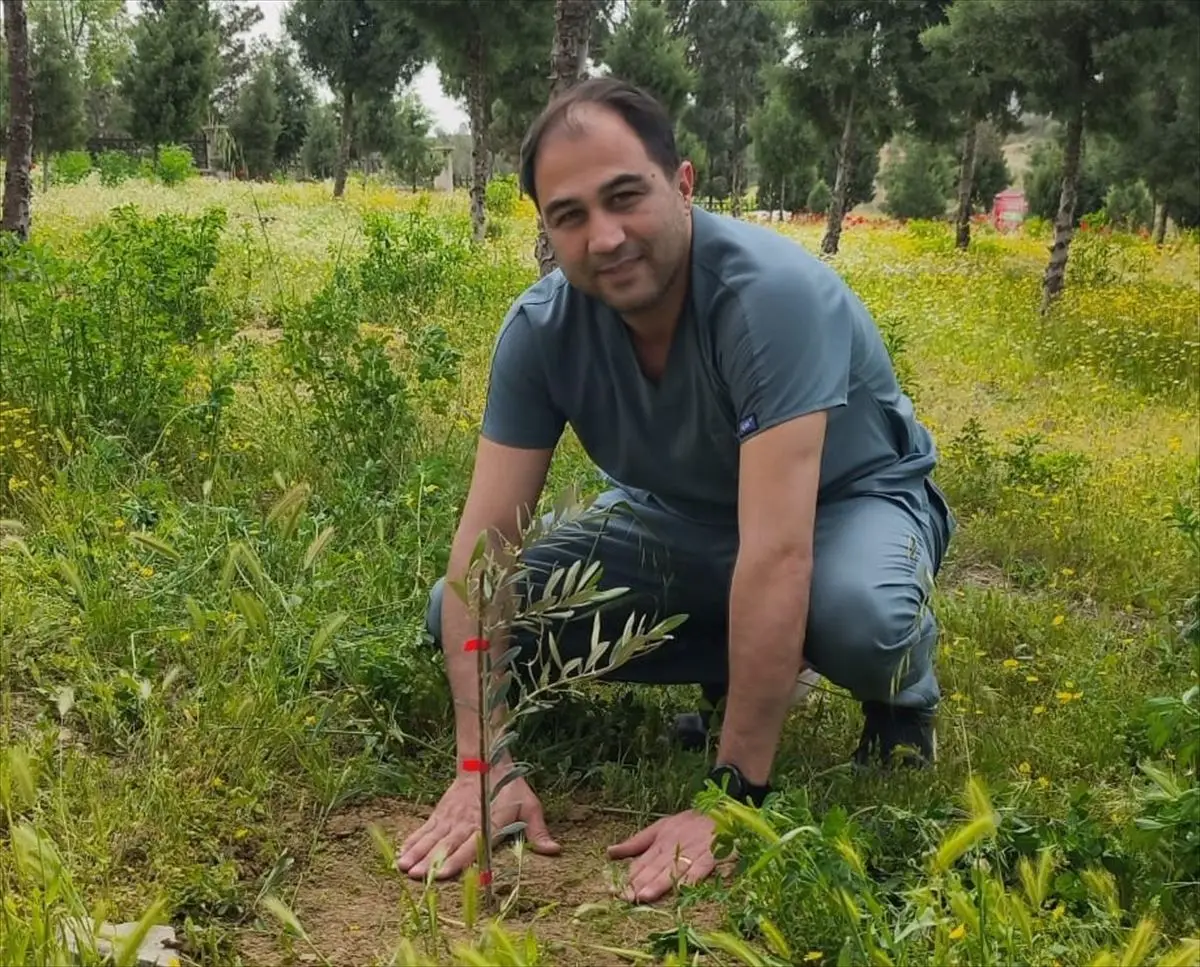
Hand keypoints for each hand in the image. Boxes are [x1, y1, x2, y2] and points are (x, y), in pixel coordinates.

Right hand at [396, 767, 560, 879]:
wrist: (485, 760)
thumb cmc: (510, 787)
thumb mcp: (529, 806)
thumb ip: (538, 830)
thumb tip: (554, 850)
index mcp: (487, 824)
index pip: (471, 845)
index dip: (457, 859)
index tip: (443, 873)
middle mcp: (465, 822)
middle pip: (446, 844)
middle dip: (430, 861)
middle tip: (414, 876)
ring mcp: (450, 817)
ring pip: (432, 837)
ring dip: (417, 853)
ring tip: (403, 867)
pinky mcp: (441, 812)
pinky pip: (425, 828)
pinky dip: (413, 839)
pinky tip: (402, 852)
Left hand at [606, 809, 716, 902]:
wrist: (720, 811)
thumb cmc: (689, 823)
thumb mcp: (660, 827)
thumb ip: (635, 843)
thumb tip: (608, 853)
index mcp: (659, 842)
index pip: (641, 863)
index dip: (628, 878)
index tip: (613, 892)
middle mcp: (672, 848)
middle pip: (653, 868)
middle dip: (639, 884)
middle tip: (625, 898)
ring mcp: (691, 853)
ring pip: (672, 870)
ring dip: (659, 883)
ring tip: (644, 896)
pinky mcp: (710, 856)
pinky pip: (699, 869)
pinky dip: (691, 878)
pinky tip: (681, 889)